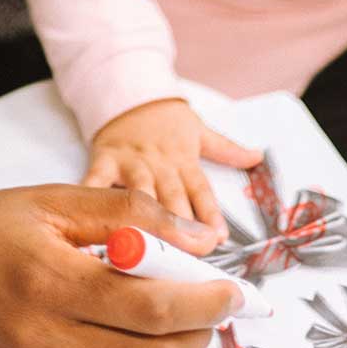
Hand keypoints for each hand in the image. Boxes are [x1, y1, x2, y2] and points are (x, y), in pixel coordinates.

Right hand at [0, 187, 242, 347]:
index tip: (231, 290)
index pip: (153, 306)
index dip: (206, 301)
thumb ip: (126, 214)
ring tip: (174, 337)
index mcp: (49, 283)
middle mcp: (43, 346)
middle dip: (199, 335)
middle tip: (205, 309)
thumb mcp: (47, 203)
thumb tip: (196, 240)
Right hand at [84, 99, 261, 240]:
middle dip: (180, 228)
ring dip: (144, 219)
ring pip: (139, 194)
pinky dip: (92, 198)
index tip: (218, 238)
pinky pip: (96, 182)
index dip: (210, 214)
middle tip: (186, 255)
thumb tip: (258, 156)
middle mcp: (159, 164)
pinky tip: (88, 220)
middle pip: (172, 198)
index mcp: (183, 159)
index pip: (201, 190)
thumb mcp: (198, 129)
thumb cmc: (165, 120)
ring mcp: (130, 163)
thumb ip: (227, 149)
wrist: (127, 92)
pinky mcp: (104, 160)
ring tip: (147, 247)